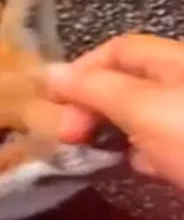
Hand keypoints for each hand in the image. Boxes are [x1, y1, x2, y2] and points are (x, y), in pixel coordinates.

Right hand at [45, 34, 183, 190]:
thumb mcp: (142, 109)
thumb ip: (94, 89)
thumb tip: (49, 72)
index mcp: (176, 61)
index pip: (118, 49)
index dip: (80, 69)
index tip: (51, 104)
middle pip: (129, 82)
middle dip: (91, 103)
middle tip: (69, 137)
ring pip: (144, 115)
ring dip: (113, 130)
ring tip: (92, 154)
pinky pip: (164, 144)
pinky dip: (142, 153)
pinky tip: (136, 169)